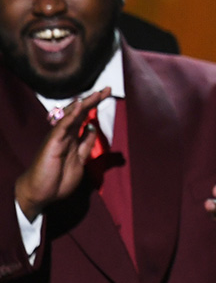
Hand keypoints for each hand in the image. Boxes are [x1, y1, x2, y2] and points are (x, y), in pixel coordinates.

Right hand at [15, 88, 110, 221]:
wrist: (41, 193)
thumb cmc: (58, 178)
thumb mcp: (80, 160)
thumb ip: (86, 144)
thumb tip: (93, 128)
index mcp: (73, 137)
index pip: (85, 117)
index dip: (95, 105)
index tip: (107, 94)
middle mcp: (66, 134)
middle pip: (80, 113)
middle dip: (93, 100)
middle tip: (107, 89)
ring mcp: (58, 138)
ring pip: (71, 116)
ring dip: (84, 104)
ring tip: (97, 94)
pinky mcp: (52, 144)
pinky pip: (62, 127)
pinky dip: (70, 116)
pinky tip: (79, 106)